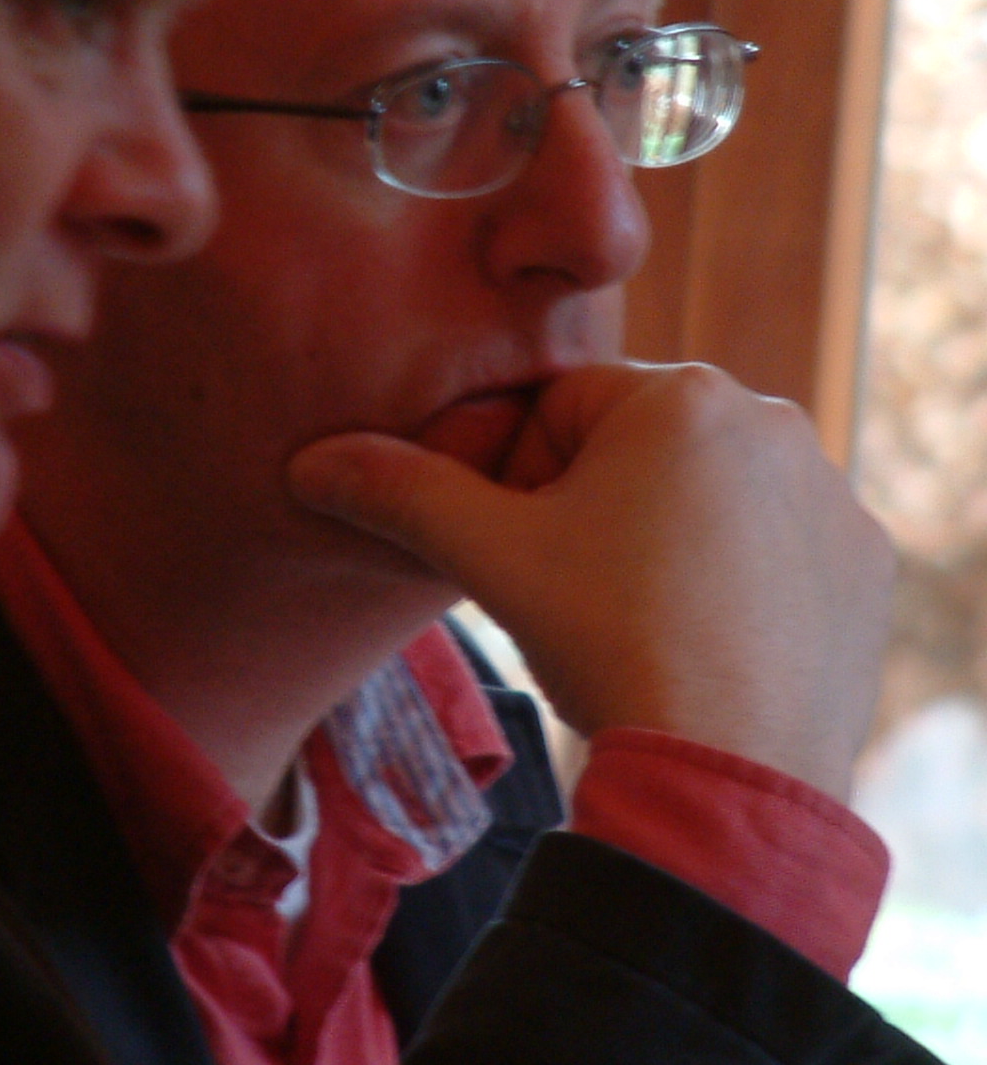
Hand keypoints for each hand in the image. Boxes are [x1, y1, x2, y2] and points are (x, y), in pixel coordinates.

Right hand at [285, 362, 895, 798]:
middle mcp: (773, 425)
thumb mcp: (485, 556)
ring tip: (629, 624)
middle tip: (566, 592)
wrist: (729, 775)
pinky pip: (770, 549)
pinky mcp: (862, 568)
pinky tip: (696, 644)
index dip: (514, 481)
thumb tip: (310, 463)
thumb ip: (396, 491)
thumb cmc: (606, 640)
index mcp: (681, 395)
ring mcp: (829, 498)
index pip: (556, 410)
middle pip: (632, 448)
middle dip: (588, 508)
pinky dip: (729, 583)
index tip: (517, 552)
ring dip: (657, 541)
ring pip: (701, 497)